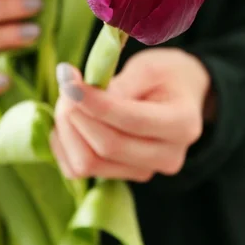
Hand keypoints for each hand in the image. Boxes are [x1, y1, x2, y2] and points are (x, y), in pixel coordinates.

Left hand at [50, 48, 211, 180]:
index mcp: (182, 124)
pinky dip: (63, 146)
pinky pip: (77, 170)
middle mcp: (167, 157)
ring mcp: (143, 171)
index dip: (95, 103)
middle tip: (66, 84)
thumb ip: (121, 83)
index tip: (69, 81)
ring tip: (66, 100)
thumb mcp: (149, 67)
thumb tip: (83, 96)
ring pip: (88, 163)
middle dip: (76, 114)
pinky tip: (65, 121)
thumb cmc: (164, 75)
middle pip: (108, 146)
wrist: (176, 96)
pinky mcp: (120, 177)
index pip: (131, 121)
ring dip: (67, 130)